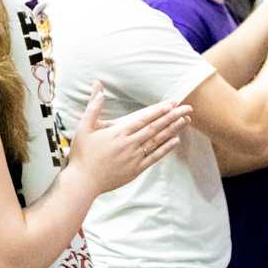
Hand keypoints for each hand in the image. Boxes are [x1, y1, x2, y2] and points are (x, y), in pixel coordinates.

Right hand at [65, 87, 191, 193]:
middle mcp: (129, 144)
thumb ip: (93, 107)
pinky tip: (175, 141)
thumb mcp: (83, 127)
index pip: (143, 119)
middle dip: (172, 117)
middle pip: (155, 128)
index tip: (171, 103)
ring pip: (157, 141)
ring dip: (172, 130)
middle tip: (186, 108)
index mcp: (118, 133)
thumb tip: (98, 86)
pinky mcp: (136, 169)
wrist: (83, 180)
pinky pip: (155, 157)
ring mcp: (134, 157)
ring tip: (185, 120)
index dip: (158, 110)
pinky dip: (166, 148)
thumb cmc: (82, 154)